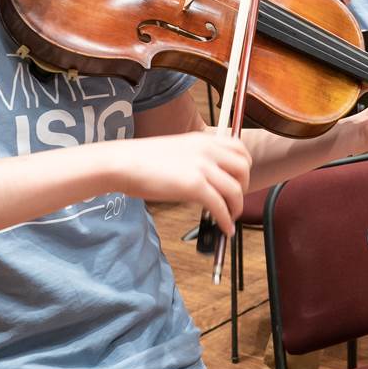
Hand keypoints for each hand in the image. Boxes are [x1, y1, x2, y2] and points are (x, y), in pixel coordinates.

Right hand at [118, 132, 250, 236]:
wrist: (123, 163)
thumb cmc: (142, 160)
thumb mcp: (177, 150)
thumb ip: (196, 159)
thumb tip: (208, 179)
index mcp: (203, 139)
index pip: (240, 148)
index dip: (244, 167)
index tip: (239, 180)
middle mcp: (208, 150)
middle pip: (244, 168)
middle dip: (244, 187)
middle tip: (234, 200)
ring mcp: (203, 167)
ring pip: (236, 190)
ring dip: (237, 207)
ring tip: (230, 218)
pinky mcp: (195, 186)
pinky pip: (221, 207)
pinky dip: (226, 220)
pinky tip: (224, 228)